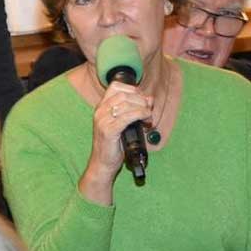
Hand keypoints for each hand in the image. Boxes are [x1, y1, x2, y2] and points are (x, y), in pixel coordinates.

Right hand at [80, 80, 152, 203]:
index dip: (132, 90)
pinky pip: (127, 117)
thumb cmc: (114, 144)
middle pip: (123, 94)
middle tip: (149, 110)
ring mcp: (102, 120)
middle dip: (141, 100)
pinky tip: (146, 120)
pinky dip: (140, 115)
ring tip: (148, 118)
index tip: (142, 100)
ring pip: (126, 103)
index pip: (116, 86)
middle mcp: (100, 111)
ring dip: (142, 108)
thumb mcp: (124, 124)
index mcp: (101, 107)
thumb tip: (150, 99)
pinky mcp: (108, 130)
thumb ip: (134, 111)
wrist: (102, 163)